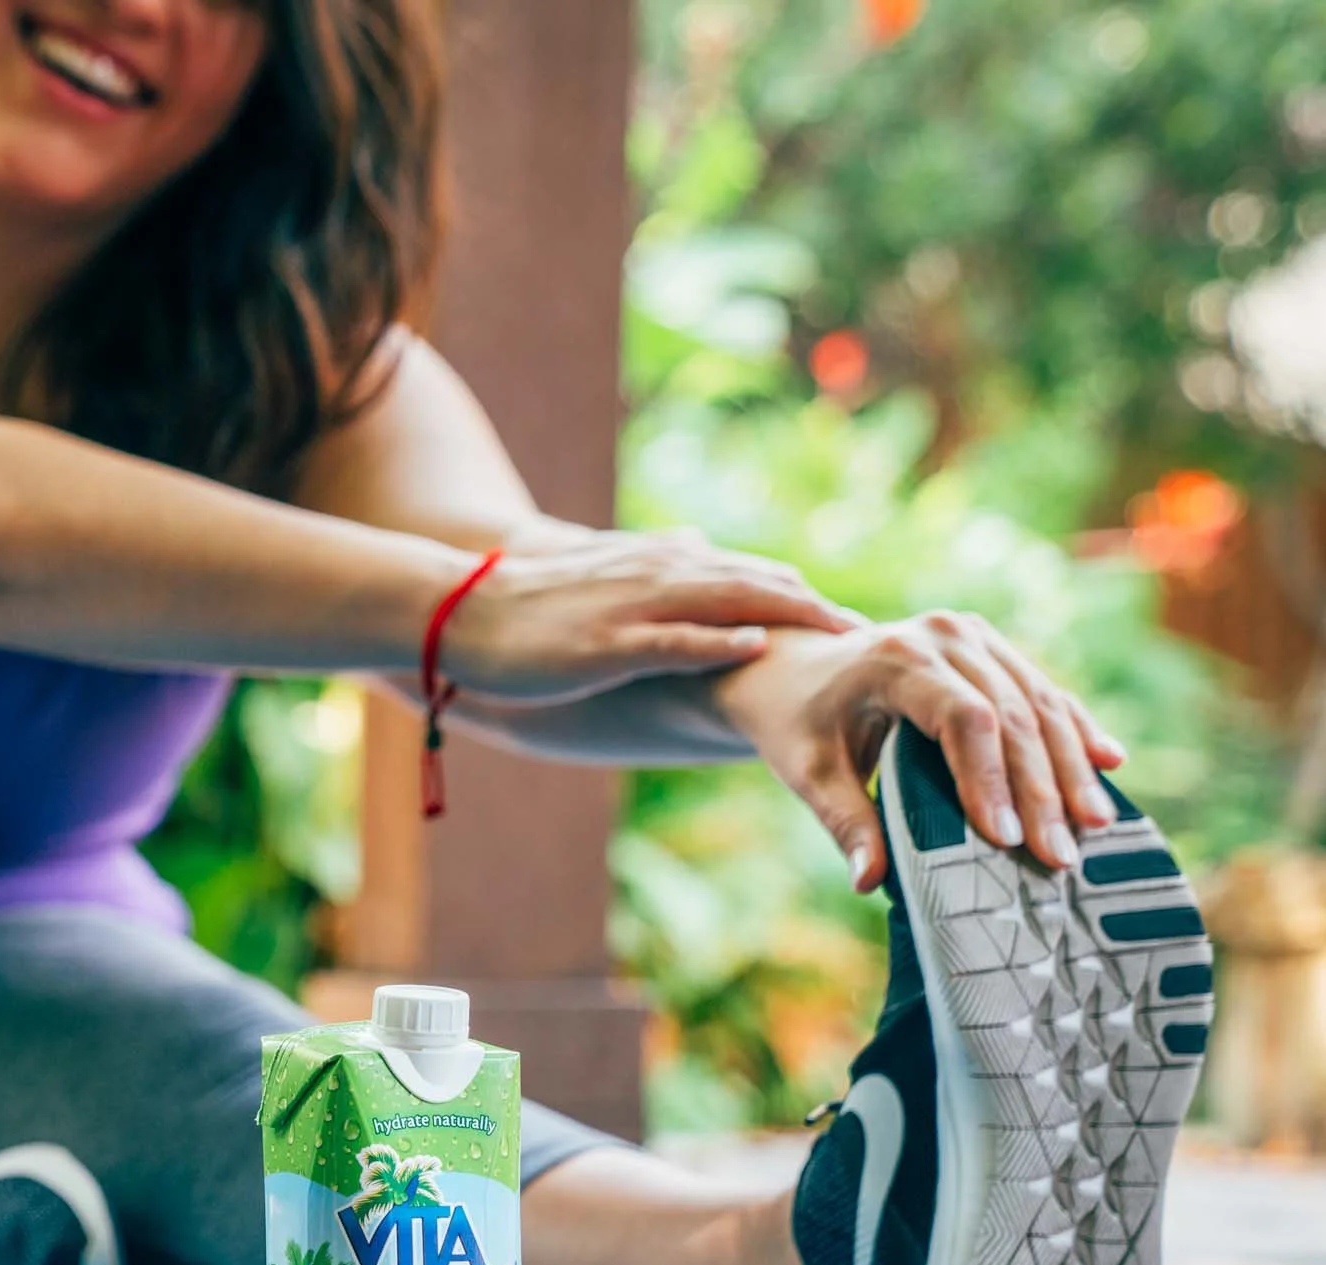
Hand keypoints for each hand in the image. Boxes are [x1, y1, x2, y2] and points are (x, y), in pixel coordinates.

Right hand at [444, 519, 862, 703]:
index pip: (753, 577)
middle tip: (878, 638)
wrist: (458, 611)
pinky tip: (756, 650)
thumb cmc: (527, 605)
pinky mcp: (605, 642)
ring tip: (843, 640)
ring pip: (728, 603)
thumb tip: (698, 542)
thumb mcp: (601, 573)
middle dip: (819, 611)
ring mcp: (634, 608)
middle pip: (759, 585)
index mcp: (660, 566)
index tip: (856, 627)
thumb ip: (655, 560)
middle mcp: (658, 575)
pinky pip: (673, 638)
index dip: (807, 599)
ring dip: (789, 619)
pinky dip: (718, 643)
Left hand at [713, 616, 1128, 891]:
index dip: (992, 779)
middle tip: (1061, 856)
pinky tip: (1108, 765)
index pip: (964, 719)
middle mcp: (942, 636)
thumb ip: (844, 822)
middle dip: (1041, 790)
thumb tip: (869, 881)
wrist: (794, 668)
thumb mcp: (808, 772)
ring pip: (1039, 702)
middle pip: (1013, 714)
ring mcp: (973, 637)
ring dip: (1070, 766)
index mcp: (894, 659)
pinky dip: (1074, 731)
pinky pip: (1043, 691)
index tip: (1007, 839)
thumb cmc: (800, 724)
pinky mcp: (992, 649)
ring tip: (1094, 826)